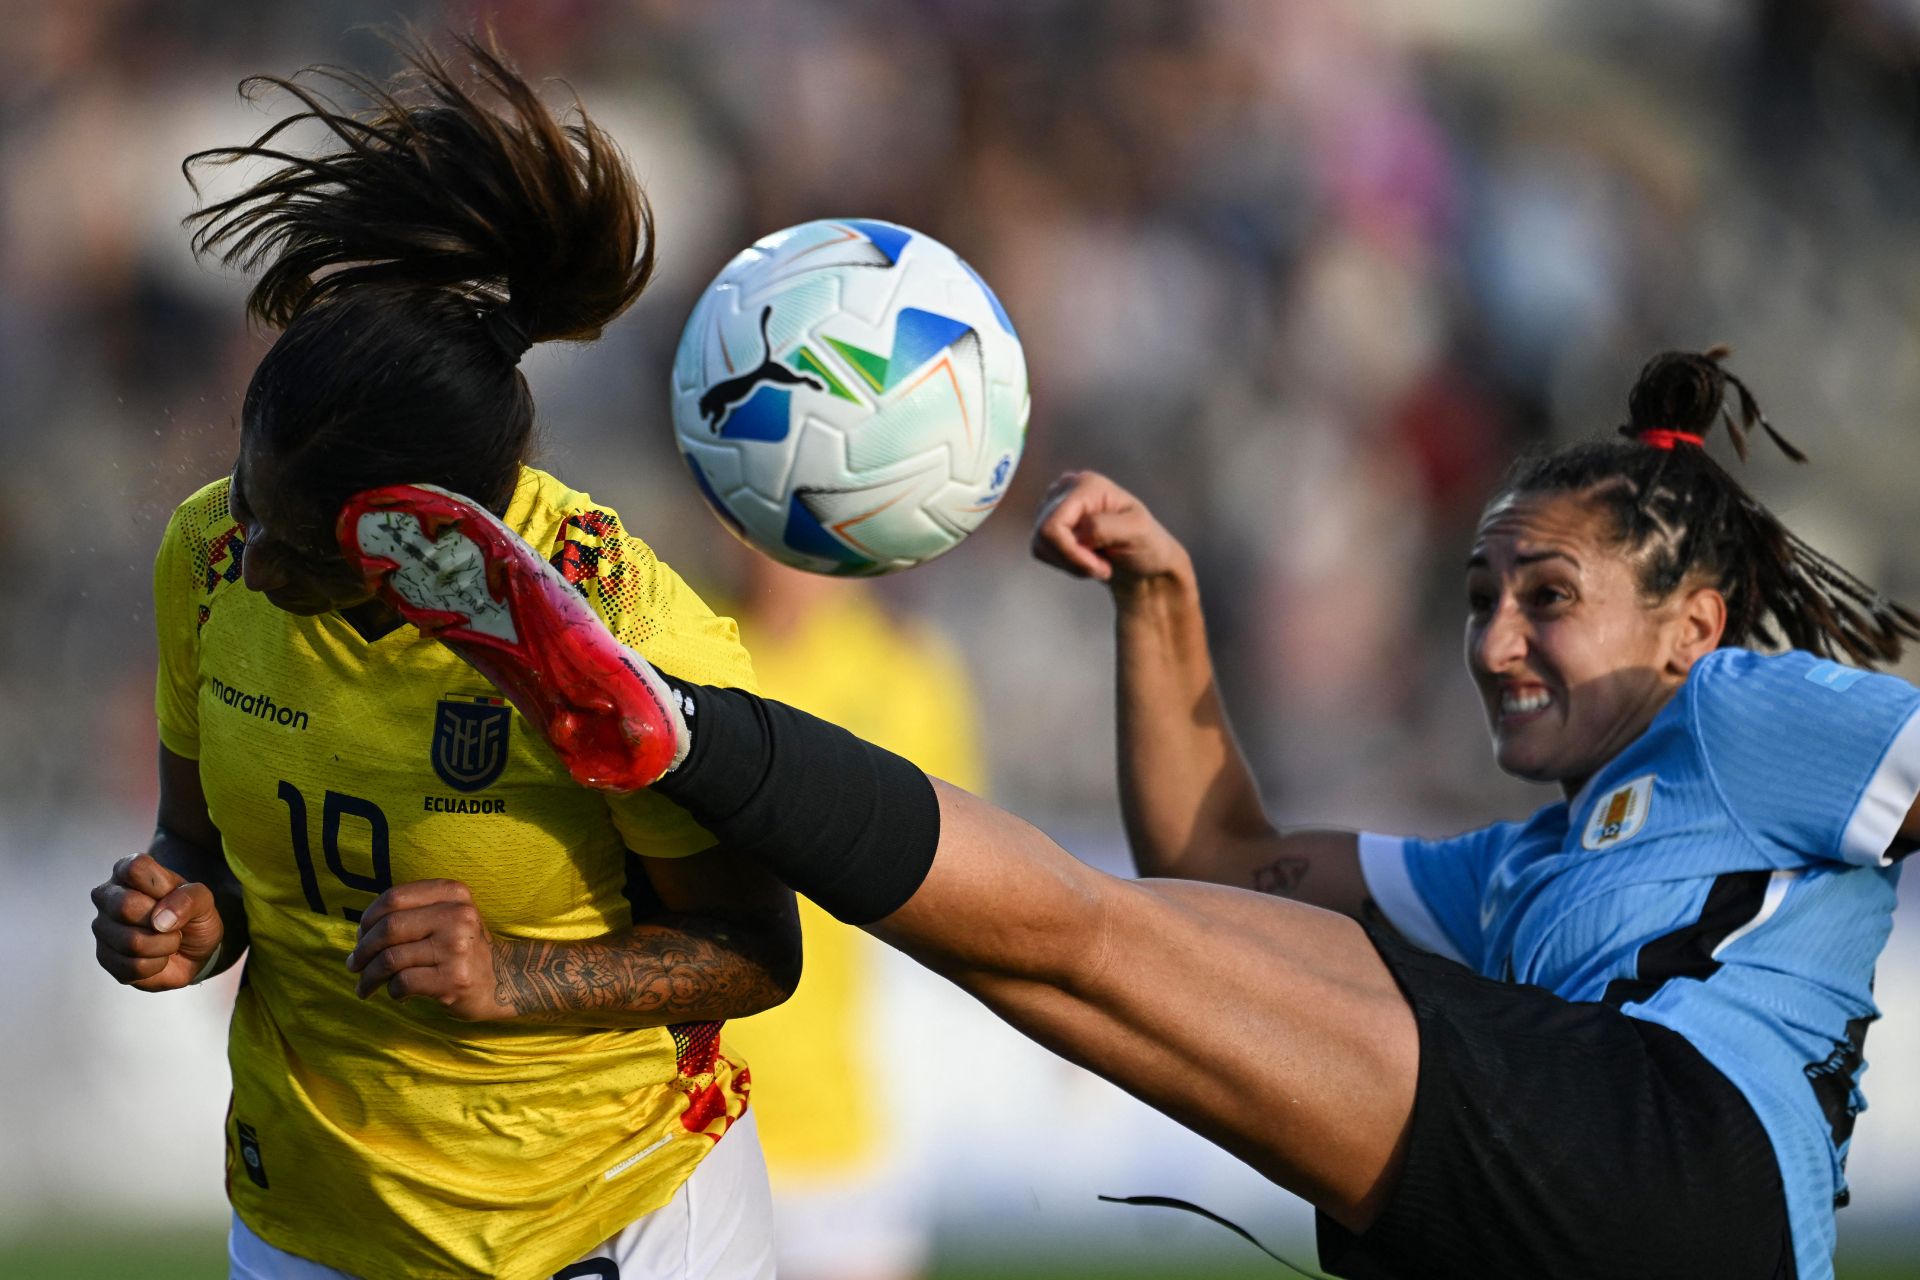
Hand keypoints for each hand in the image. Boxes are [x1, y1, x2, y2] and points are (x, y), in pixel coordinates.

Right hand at [90, 854, 223, 990]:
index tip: (173, 894)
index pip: (135, 868)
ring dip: (165, 945)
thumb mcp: (203, 900)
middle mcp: (107, 896)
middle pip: (126, 905)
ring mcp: (102, 928)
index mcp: (127, 871)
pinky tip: (158, 957)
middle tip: (173, 923)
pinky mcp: (105, 959)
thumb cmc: (191, 916)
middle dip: (163, 921)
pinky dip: (158, 964)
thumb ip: (189, 898)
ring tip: (168, 940)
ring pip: (132, 942)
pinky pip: (134, 967)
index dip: (161, 886)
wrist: (192, 950)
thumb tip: (161, 920)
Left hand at [346, 879, 512, 1019]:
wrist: (505, 978)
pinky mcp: (453, 979)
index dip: (367, 918)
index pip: (394, 898)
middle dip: (362, 950)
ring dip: (369, 977)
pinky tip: (398, 993)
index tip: (360, 936)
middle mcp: (458, 916)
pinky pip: (402, 983)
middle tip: (354, 965)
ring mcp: (457, 948)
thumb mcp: (446, 915)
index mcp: (453, 893)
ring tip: (365, 986)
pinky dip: (392, 991)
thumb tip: (360, 934)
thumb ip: (410, 914)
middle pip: (388, 928)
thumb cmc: (460, 947)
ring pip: (391, 959)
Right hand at [1031, 470, 1192, 587]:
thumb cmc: (1146, 544)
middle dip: (1072, 559)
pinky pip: (1041, 551)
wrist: (1144, 562)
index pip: (1054, 525)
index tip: (1101, 567)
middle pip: (1044, 535)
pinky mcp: (1049, 524)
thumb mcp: (1137, 532)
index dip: (1071, 553)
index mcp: (1086, 485)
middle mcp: (1065, 489)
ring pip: (1040, 545)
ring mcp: (1054, 506)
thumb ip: (1105, 527)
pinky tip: (1086, 559)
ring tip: (1097, 563)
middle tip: (1102, 567)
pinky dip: (1064, 563)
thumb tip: (1077, 531)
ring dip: (1069, 563)